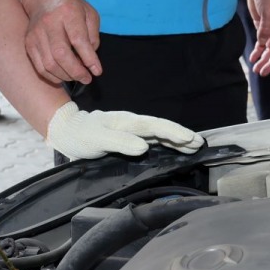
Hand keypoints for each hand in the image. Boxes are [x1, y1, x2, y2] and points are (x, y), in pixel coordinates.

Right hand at [22, 0, 101, 83]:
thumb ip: (93, 36)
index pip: (78, 39)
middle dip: (76, 71)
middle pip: (61, 54)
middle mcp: (49, 22)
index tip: (97, 71)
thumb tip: (89, 60)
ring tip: (76, 76)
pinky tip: (63, 75)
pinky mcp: (29, 43)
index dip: (88, 58)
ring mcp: (36, 34)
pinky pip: (40, 67)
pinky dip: (53, 77)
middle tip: (87, 78)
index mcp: (68, 12)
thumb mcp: (89, 14)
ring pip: (49, 64)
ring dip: (65, 76)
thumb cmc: (71, 7)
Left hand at [45, 101, 203, 158]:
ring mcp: (133, 131)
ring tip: (195, 145)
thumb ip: (119, 142)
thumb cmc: (81, 136)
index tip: (188, 138)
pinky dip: (167, 143)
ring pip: (160, 134)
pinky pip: (153, 139)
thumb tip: (143, 147)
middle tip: (200, 143)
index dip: (172, 132)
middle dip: (181, 135)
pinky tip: (176, 147)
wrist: (69, 132)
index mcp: (127, 122)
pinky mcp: (131, 138)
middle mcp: (133, 124)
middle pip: (161, 128)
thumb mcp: (96, 140)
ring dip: (177, 139)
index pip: (154, 126)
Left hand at [244, 0, 269, 76]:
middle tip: (262, 72)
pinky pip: (261, 42)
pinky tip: (253, 58)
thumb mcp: (269, 13)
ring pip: (268, 48)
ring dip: (263, 59)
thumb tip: (263, 44)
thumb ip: (266, 30)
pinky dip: (257, 50)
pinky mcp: (261, 26)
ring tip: (256, 69)